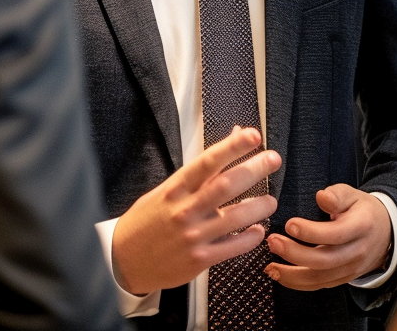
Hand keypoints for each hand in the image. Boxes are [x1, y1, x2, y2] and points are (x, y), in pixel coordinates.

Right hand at [112, 126, 280, 295]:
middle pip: (225, 185)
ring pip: (234, 218)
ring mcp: (192, 236)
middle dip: (253, 169)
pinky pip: (231, 248)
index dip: (232, 146)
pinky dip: (249, 238)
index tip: (252, 135)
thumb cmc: (148, 219)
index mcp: (175, 188)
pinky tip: (258, 230)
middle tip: (273, 159)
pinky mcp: (199, 260)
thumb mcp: (168, 189)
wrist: (123, 260)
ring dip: (258, 207)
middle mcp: (185, 209)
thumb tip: (231, 137)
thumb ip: (201, 169)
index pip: (208, 161)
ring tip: (271, 200)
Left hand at [264, 184, 390, 290]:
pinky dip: (297, 283)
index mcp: (360, 227)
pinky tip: (279, 275)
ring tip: (269, 265)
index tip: (289, 224)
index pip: (335, 234)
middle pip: (324, 260)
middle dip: (294, 254)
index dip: (311, 232)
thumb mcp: (353, 194)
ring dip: (291, 274)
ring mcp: (350, 269)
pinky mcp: (342, 278)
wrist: (385, 233)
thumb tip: (321, 197)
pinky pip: (319, 285)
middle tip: (273, 241)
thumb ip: (337, 194)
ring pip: (319, 278)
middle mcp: (356, 252)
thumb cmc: (363, 210)